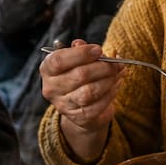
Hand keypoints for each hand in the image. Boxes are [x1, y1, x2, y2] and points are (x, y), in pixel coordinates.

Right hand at [40, 39, 123, 160]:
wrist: (80, 106)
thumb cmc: (78, 75)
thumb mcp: (77, 60)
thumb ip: (81, 51)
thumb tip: (88, 46)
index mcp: (47, 69)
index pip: (59, 60)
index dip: (81, 54)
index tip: (98, 49)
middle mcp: (51, 88)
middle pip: (79, 75)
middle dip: (102, 67)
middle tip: (116, 63)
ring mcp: (63, 105)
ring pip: (89, 92)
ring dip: (108, 80)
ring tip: (118, 73)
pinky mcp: (78, 117)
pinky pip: (97, 106)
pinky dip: (111, 93)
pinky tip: (116, 84)